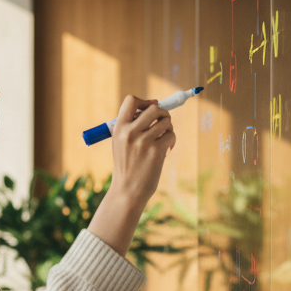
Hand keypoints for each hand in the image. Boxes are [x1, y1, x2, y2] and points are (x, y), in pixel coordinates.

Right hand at [88, 96, 175, 256]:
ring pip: (166, 121)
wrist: (127, 191)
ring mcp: (143, 142)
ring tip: (163, 138)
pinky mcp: (156, 152)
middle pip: (154, 108)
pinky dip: (171, 140)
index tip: (149, 108)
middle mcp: (130, 132)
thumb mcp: (120, 142)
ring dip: (168, 128)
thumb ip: (132, 125)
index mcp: (118, 128)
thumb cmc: (126, 165)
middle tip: (162, 123)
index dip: (144, 101)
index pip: (131, 100)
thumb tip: (156, 104)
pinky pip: (171, 135)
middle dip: (162, 113)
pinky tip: (165, 150)